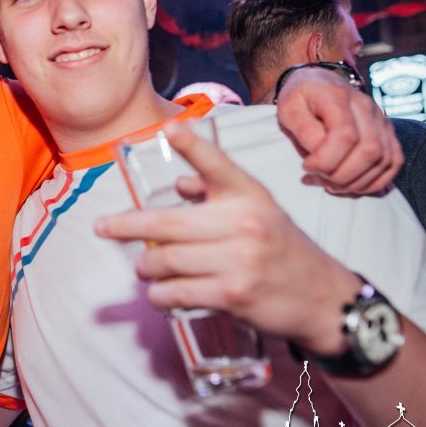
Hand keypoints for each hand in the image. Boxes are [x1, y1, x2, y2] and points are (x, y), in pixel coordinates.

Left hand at [95, 119, 358, 355]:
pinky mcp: (233, 294)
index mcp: (250, 195)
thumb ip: (218, 195)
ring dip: (146, 266)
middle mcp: (245, 222)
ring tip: (145, 267)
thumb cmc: (282, 248)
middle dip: (126, 226)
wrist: (322, 296)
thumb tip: (178, 186)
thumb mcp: (259, 211)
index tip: (170, 130)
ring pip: (167, 261)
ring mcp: (239, 260)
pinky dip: (160, 294)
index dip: (193, 146)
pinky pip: (179, 292)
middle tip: (103, 228)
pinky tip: (159, 293)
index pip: (217, 165)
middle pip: (167, 223)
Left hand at [275, 67, 401, 193]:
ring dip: (356, 182)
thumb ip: (303, 130)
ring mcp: (381, 119)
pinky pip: (393, 162)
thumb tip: (320, 154)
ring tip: (330, 184)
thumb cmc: (300, 99)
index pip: (345, 135)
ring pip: (383, 160)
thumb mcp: (289, 109)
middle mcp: (366, 106)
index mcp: (338, 97)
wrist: (318, 82)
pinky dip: (374, 181)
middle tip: (318, 178)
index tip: (307, 166)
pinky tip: (351, 185)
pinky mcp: (387, 132)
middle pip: (369, 150)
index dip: (327, 160)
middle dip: (342, 175)